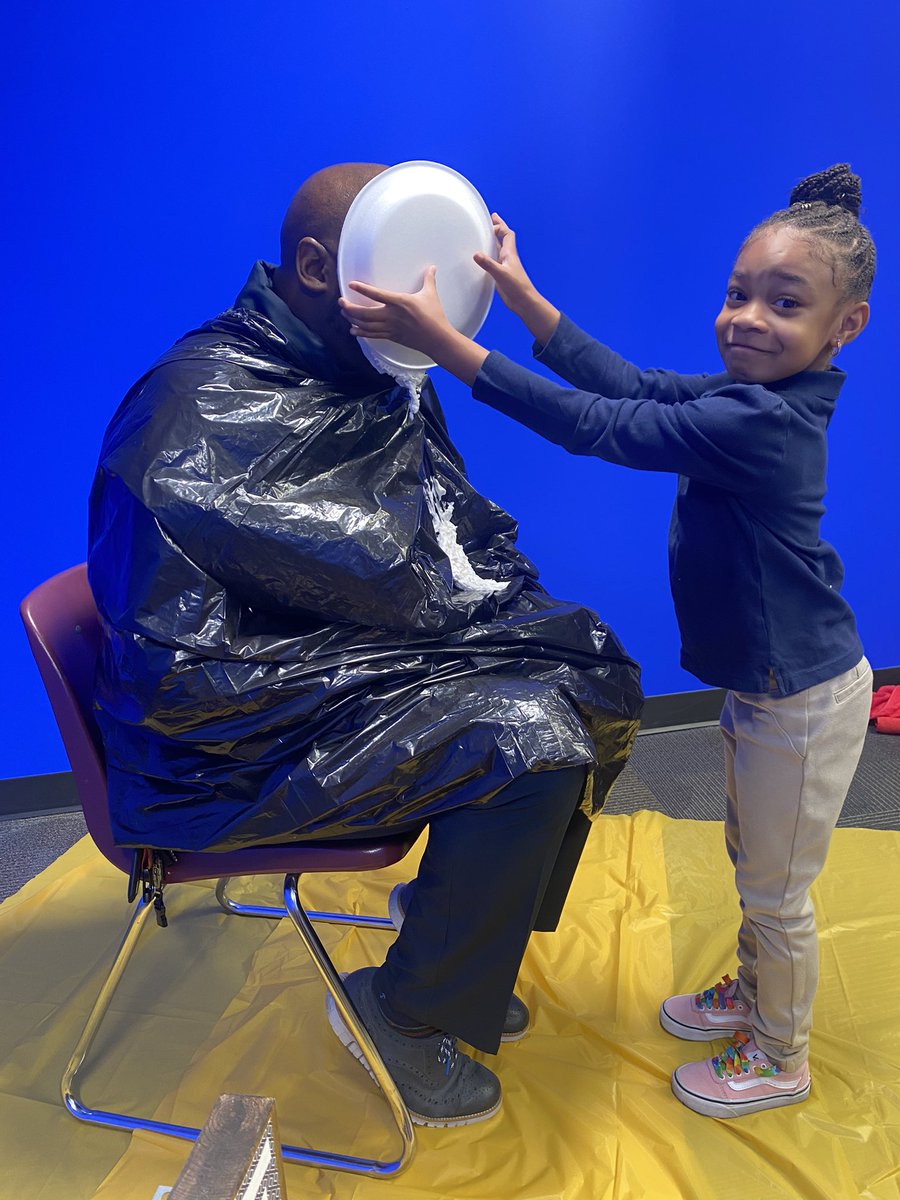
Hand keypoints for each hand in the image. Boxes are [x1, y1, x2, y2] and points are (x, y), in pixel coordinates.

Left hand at [339, 265, 452, 358]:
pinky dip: (361, 333)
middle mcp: (391, 315)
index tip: (351, 284)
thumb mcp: (430, 294)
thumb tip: (432, 267)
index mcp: (399, 302)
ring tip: (344, 313)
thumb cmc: (434, 315)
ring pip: (365, 325)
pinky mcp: (391, 336)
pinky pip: (372, 335)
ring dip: (352, 319)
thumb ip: (428, 279)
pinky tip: (353, 330)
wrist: (436, 338)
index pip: (376, 294)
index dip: (362, 289)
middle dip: (350, 308)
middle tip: (341, 302)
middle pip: (364, 313)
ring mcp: (389, 327)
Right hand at [475, 213, 559, 345]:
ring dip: (493, 241)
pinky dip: (489, 256)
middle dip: (497, 229)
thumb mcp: (501, 274)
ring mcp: (505, 266)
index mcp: (510, 254)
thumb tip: (476, 254)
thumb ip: (488, 264)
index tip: (492, 219)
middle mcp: (508, 258)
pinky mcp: (501, 276)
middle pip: (503, 239)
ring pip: (498, 250)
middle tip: (491, 220)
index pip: (507, 234)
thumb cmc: (517, 287)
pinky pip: (494, 261)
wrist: (523, 301)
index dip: (500, 226)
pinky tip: (483, 258)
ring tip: (485, 235)